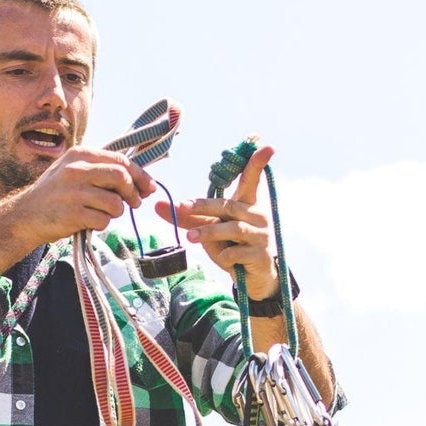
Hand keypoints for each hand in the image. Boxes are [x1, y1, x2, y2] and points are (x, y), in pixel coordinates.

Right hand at [16, 145, 155, 242]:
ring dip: (116, 212)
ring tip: (102, 212)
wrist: (26, 215)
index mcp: (80, 154)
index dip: (140, 175)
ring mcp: (74, 192)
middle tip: (134, 204)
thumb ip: (103, 170)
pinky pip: (104, 220)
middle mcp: (76, 169)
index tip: (149, 188)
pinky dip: (102, 224)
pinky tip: (90, 221)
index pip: (120, 160)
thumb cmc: (57, 194)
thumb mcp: (75, 171)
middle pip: (122, 177)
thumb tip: (141, 180)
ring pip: (116, 202)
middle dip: (133, 193)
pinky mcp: (72, 213)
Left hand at [156, 140, 280, 298]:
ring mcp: (261, 235)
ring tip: (190, 238)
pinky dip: (225, 255)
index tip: (268, 147)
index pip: (252, 179)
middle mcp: (256, 215)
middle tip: (180, 207)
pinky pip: (238, 251)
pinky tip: (222, 259)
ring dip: (209, 232)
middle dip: (202, 207)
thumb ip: (187, 217)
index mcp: (246, 204)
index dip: (257, 162)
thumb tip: (157, 205)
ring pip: (233, 228)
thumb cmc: (231, 246)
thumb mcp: (208, 229)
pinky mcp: (260, 254)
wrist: (251, 278)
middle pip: (227, 206)